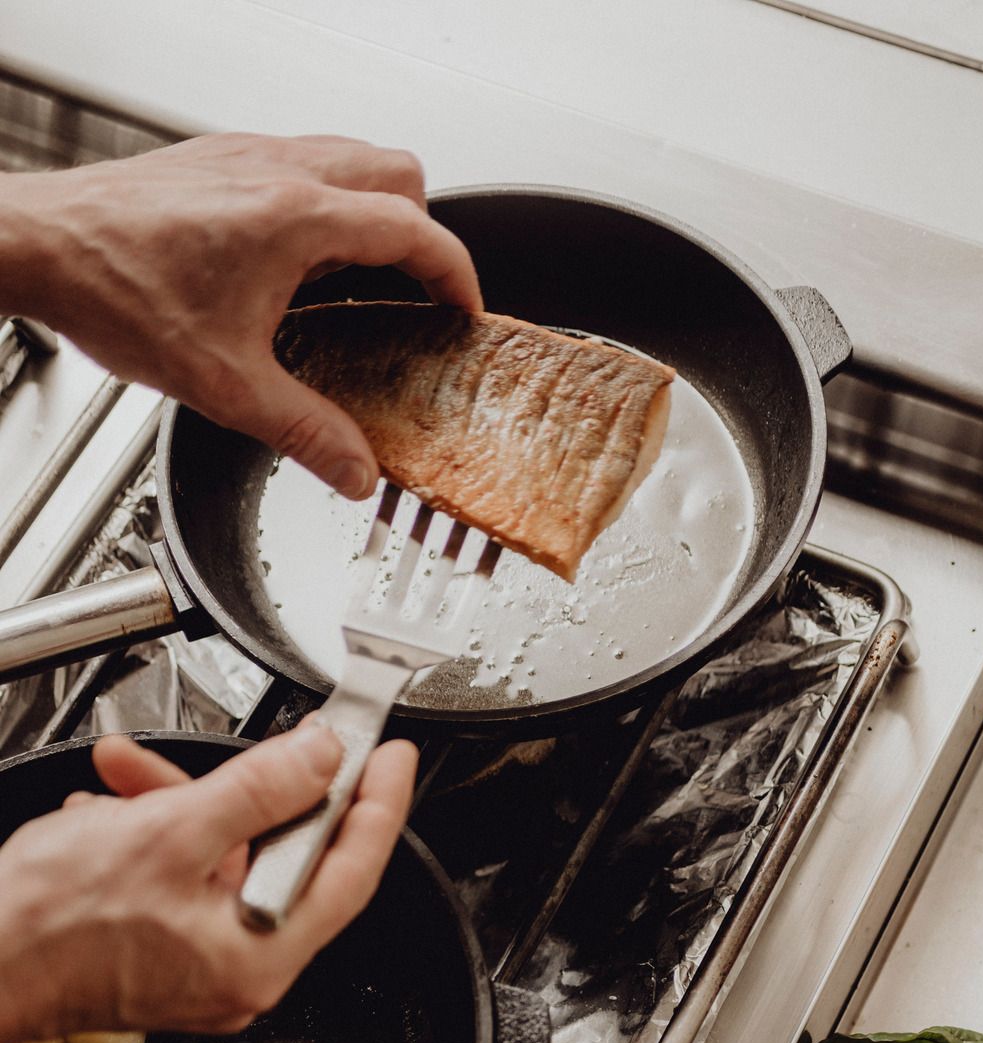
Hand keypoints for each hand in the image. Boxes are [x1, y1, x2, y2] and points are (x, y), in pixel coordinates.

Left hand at [0, 133, 480, 497]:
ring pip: (350, 156)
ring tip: (362, 274)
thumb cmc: (115, 291)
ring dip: (373, 209)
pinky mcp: (216, 158)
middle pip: (398, 173)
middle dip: (422, 231)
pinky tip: (293, 259)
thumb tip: (356, 470)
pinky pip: (299, 160)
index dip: (456, 273)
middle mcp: (278, 171)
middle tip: (416, 290)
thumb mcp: (226, 386)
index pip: (416, 229)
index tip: (463, 308)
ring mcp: (246, 155)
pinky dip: (322, 201)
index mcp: (297, 219)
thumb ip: (307, 433)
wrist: (40, 248)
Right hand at [0, 728, 418, 1042]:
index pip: (352, 871)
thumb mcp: (168, 832)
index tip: (390, 756)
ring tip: (137, 773)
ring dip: (186, 804)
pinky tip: (114, 810)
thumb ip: (258, 790)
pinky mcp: (162, 957)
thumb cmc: (46, 926)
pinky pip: (185, 881)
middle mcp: (240, 974)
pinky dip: (157, 836)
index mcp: (259, 956)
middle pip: (286, 862)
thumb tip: (319, 759)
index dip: (378, 804)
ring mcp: (200, 970)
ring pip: (225, 862)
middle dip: (257, 790)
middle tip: (266, 744)